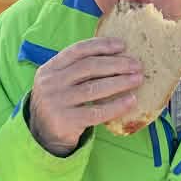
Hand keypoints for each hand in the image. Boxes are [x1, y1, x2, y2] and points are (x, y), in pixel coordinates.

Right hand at [28, 36, 143, 154]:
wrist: (43, 135)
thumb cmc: (60, 103)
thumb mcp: (60, 81)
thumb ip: (77, 69)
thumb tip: (116, 55)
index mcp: (50, 68)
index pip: (78, 50)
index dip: (101, 45)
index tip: (122, 45)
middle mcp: (51, 83)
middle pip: (88, 67)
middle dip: (116, 64)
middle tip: (136, 65)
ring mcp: (57, 102)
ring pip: (94, 88)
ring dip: (120, 82)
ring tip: (137, 79)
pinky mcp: (66, 121)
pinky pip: (97, 111)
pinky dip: (116, 105)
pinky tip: (131, 101)